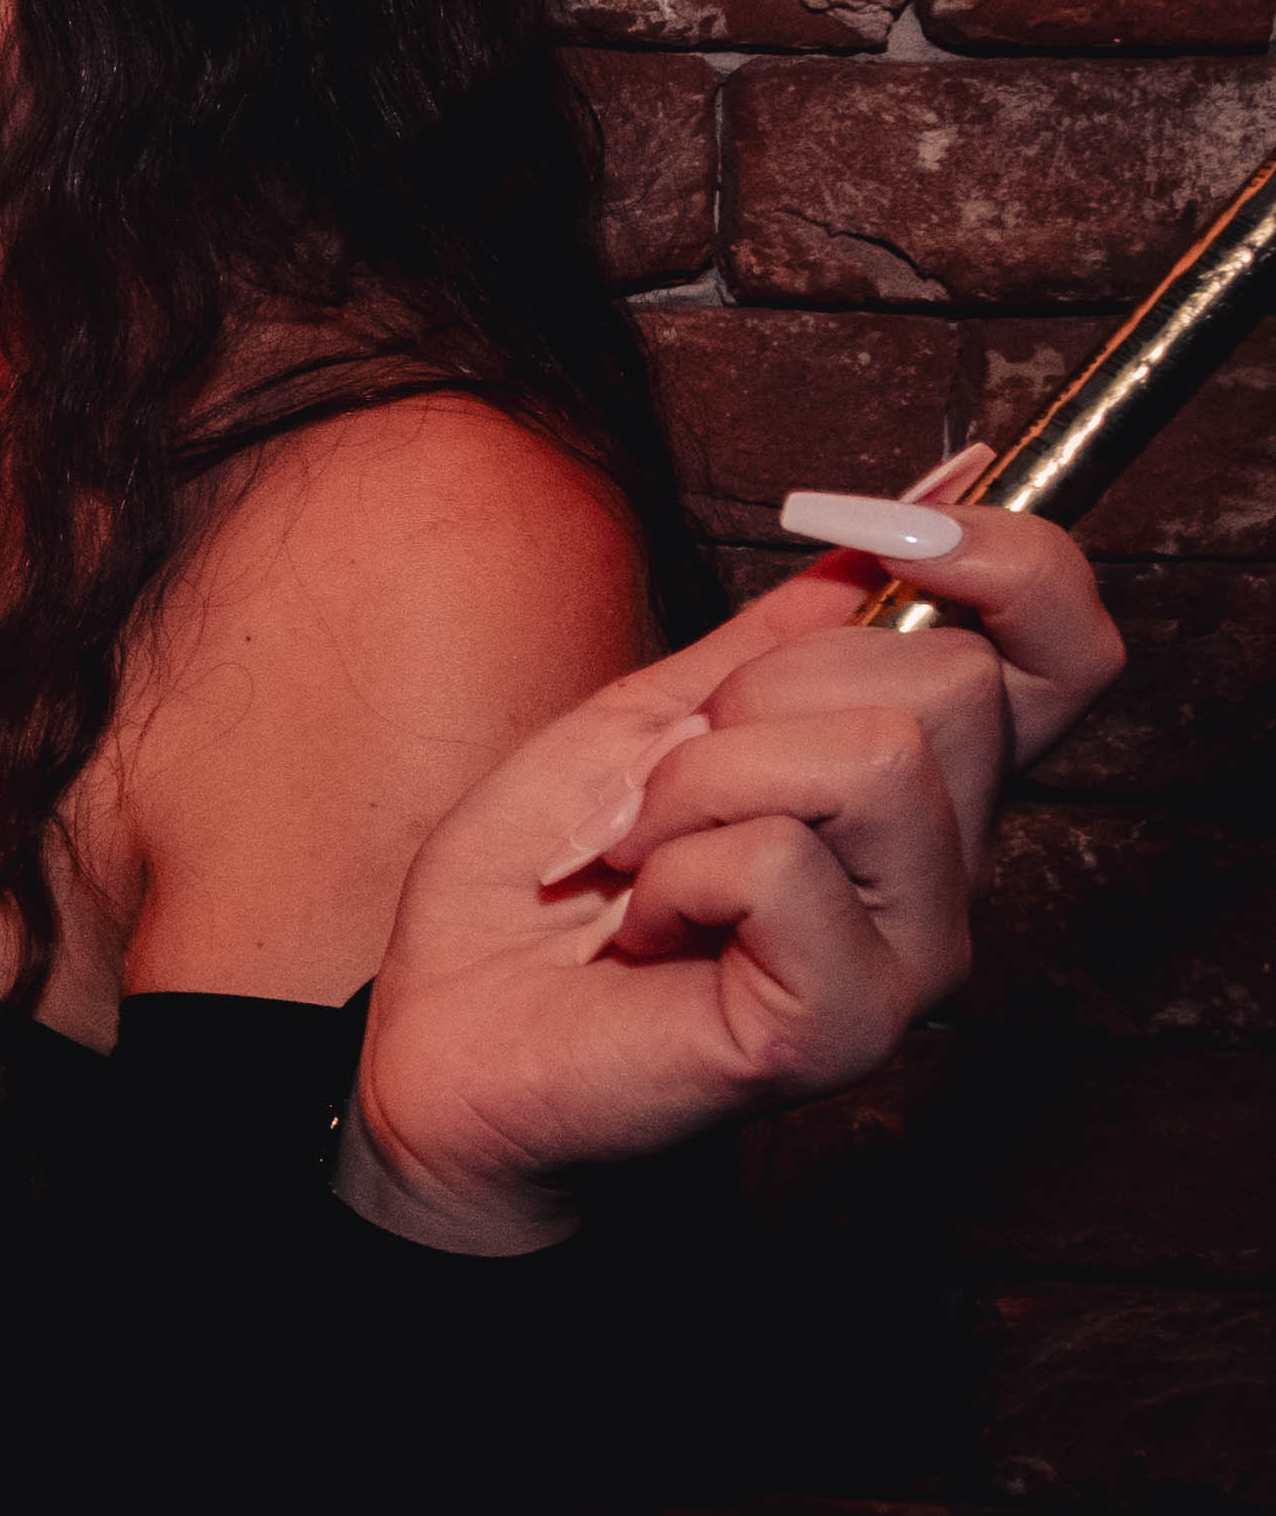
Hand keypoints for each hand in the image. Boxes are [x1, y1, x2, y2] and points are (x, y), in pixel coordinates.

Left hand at [340, 496, 1119, 1251]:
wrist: (450, 1030)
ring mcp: (913, 954)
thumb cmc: (544, 881)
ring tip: (643, 858)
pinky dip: (674, 871)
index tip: (882, 532)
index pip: (1066, 649)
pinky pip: (780, 861)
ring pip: (870, 760)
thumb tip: (942, 485)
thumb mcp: (658, 708)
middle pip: (948, 680)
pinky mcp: (851, 1022)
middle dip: (760, 698)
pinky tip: (647, 929)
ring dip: (699, 784)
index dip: (1006, 559)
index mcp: (920, 788)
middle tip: (668, 788)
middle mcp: (947, 870)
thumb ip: (796, 620)